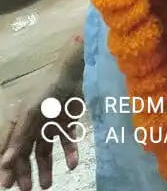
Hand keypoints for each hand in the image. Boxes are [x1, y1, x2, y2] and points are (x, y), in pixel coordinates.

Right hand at [0, 75, 81, 190]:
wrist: (74, 73)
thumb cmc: (47, 91)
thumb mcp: (31, 114)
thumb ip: (20, 138)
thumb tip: (5, 162)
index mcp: (18, 123)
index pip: (9, 150)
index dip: (7, 168)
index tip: (6, 186)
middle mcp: (32, 126)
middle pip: (26, 154)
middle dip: (25, 172)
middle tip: (27, 190)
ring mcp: (50, 125)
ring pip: (44, 152)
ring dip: (45, 169)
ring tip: (45, 186)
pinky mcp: (67, 123)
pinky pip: (66, 142)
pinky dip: (69, 154)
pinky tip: (72, 165)